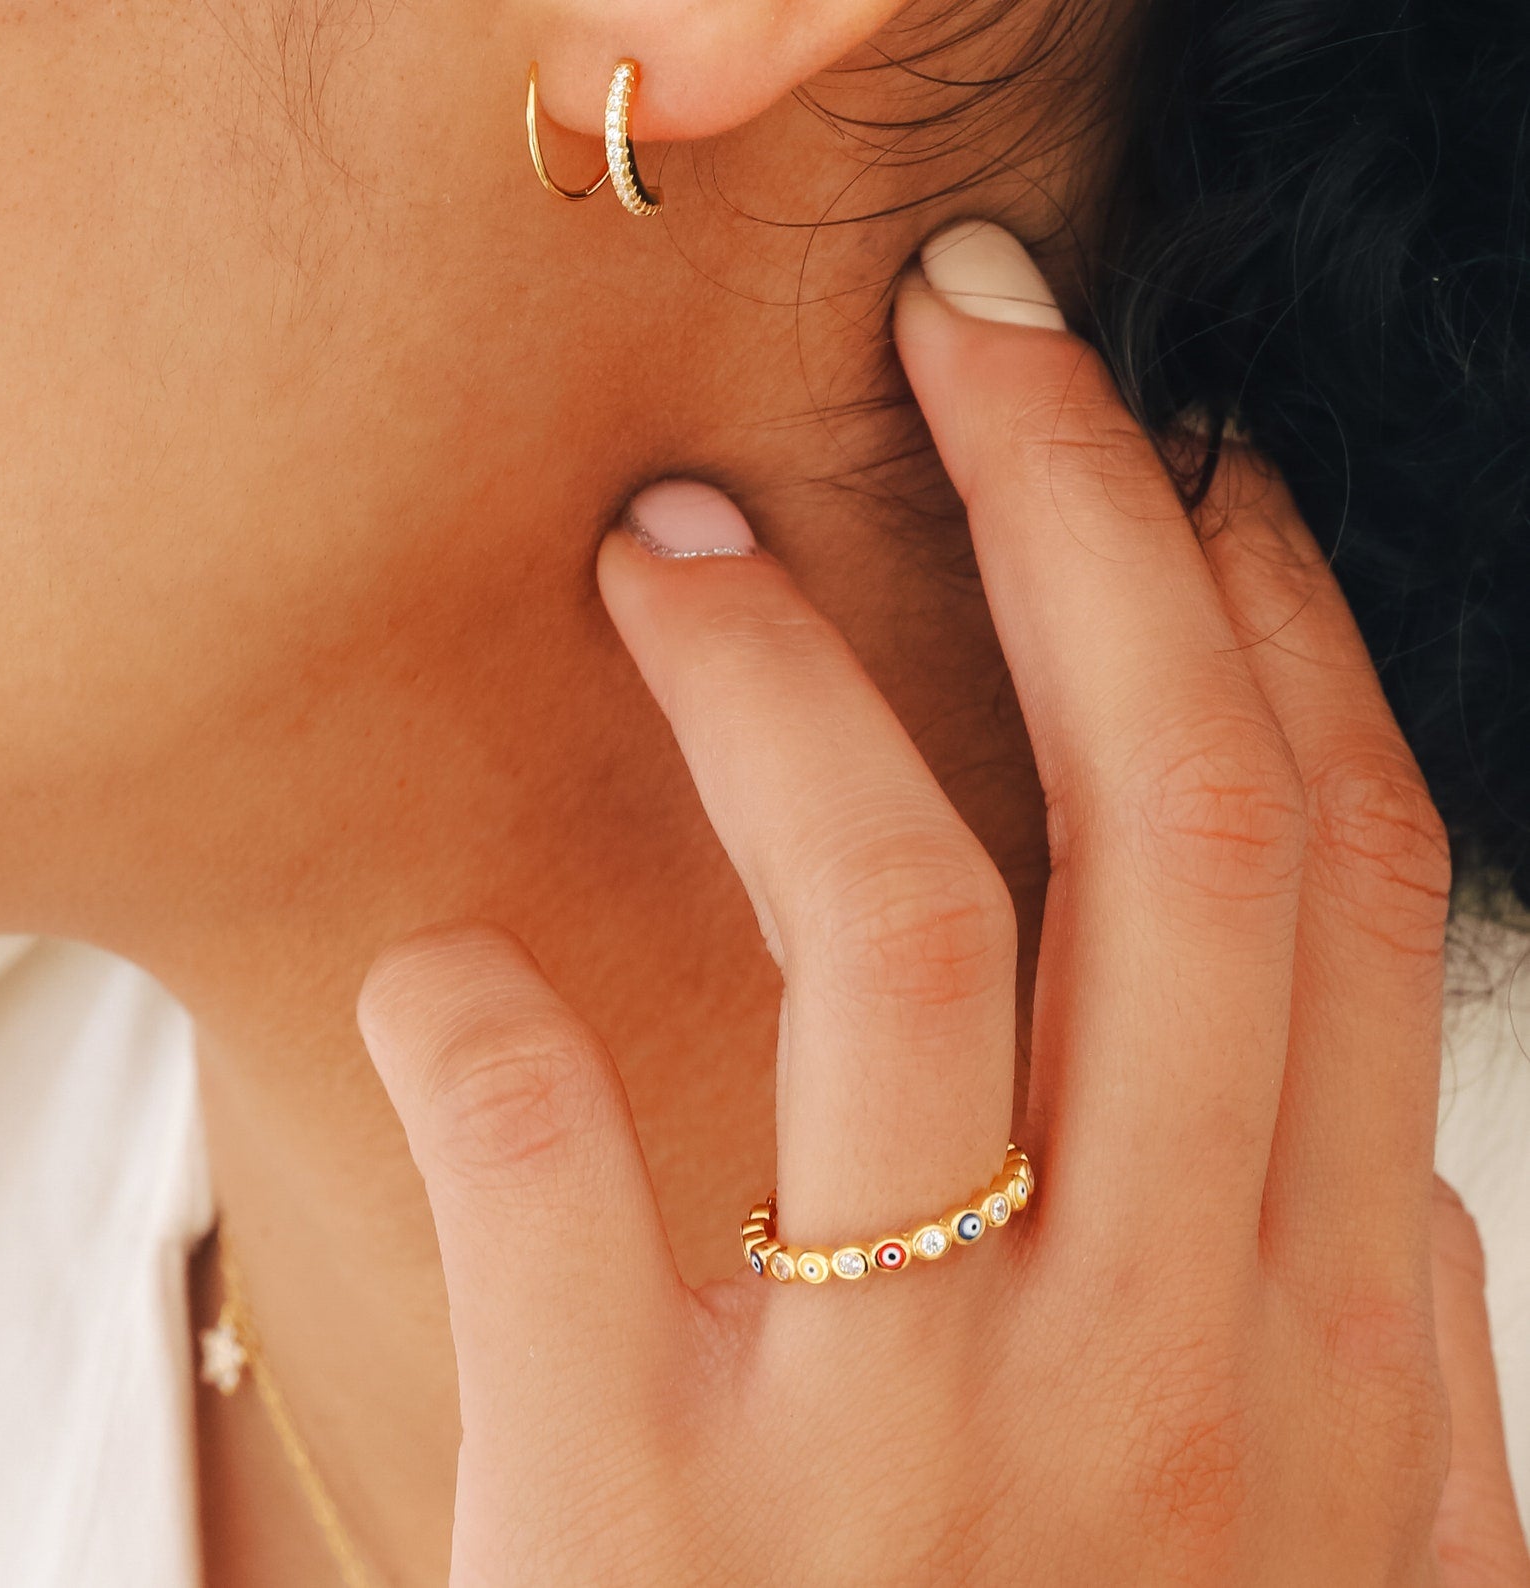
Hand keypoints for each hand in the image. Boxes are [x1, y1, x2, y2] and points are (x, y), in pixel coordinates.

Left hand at [357, 225, 1529, 1585]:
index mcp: (1321, 1349)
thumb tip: (1396, 1160)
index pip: (1328, 880)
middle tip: (981, 333)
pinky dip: (481, 1024)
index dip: (1270, 631)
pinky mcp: (646, 1536)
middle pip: (1167, 818)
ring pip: (891, 924)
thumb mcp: (1331, 1574)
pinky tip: (434, 961)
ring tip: (666, 548)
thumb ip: (1386, 1372)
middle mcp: (1156, 1359)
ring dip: (780, 685)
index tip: (1190, 474)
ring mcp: (905, 1449)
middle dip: (1088, 516)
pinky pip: (557, 1187)